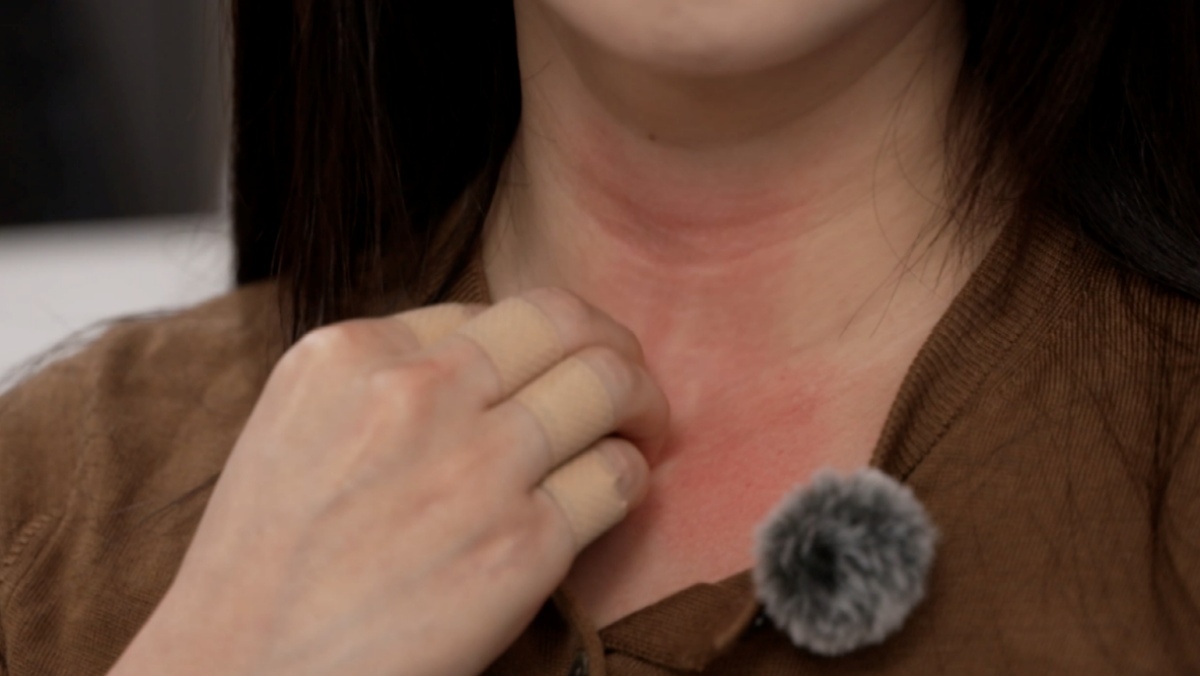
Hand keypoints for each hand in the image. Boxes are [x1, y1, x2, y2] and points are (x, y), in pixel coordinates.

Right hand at [110, 288, 669, 675]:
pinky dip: (629, 477)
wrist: (242, 674)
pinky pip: (617, 477)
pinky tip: (611, 493)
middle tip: (623, 380)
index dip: (526, 348)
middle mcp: (415, 392)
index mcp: (347, 353)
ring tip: (640, 430)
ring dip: (640, 404)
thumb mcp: (294, 430)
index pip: (484, 312)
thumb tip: (476, 363)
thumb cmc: (263, 570)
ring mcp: (474, 466)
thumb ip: (378, 383)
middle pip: (562, 320)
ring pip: (608, 383)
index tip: (539, 380)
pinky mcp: (521, 546)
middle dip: (610, 343)